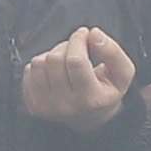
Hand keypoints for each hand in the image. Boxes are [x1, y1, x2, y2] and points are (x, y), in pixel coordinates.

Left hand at [20, 23, 135, 130]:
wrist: (90, 117)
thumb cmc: (105, 91)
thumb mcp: (122, 73)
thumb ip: (113, 51)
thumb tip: (93, 34)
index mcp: (91, 99)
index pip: (76, 61)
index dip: (78, 40)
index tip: (84, 33)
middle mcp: (66, 106)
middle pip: (55, 59)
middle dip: (66, 45)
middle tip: (76, 48)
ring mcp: (47, 107)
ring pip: (39, 63)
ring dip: (52, 54)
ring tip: (65, 60)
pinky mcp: (33, 105)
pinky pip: (29, 71)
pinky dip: (41, 65)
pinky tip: (54, 72)